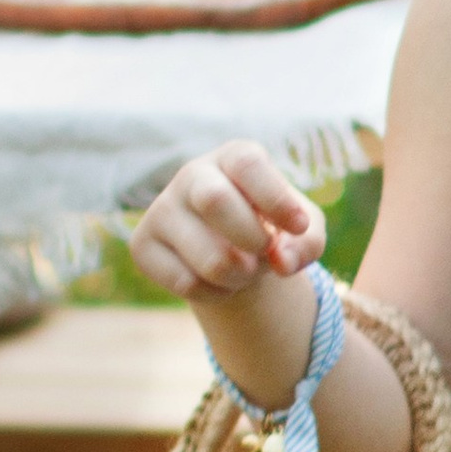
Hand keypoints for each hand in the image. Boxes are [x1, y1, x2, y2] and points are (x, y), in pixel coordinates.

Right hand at [131, 141, 324, 298]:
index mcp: (233, 157)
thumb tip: (282, 262)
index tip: (296, 225)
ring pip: (209, 258)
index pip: (247, 164)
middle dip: (253, 239)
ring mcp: (161, 209)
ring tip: (246, 270)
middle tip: (264, 250)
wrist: (231, 249)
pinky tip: (218, 281)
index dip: (276, 198)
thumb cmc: (270, 227)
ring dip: (241, 277)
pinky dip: (215, 294)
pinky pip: (186, 283)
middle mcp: (192, 175)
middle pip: (214, 201)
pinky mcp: (143, 244)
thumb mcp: (303, 230)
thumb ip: (307, 241)